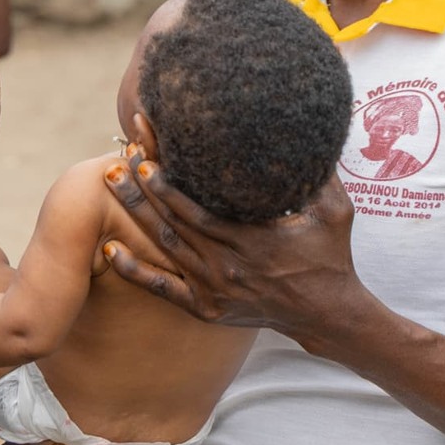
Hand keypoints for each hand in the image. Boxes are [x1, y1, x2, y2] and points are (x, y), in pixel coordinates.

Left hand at [101, 152, 361, 333]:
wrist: (327, 315)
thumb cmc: (331, 257)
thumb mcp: (335, 212)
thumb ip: (322, 173)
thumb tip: (315, 129)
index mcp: (253, 242)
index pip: (196, 210)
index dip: (166, 184)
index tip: (144, 155)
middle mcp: (226, 267)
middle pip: (172, 223)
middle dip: (141, 189)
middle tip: (117, 158)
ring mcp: (213, 291)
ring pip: (163, 248)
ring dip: (134, 215)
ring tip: (110, 181)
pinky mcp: (206, 308)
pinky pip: (163, 289)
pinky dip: (134, 271)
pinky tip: (109, 249)